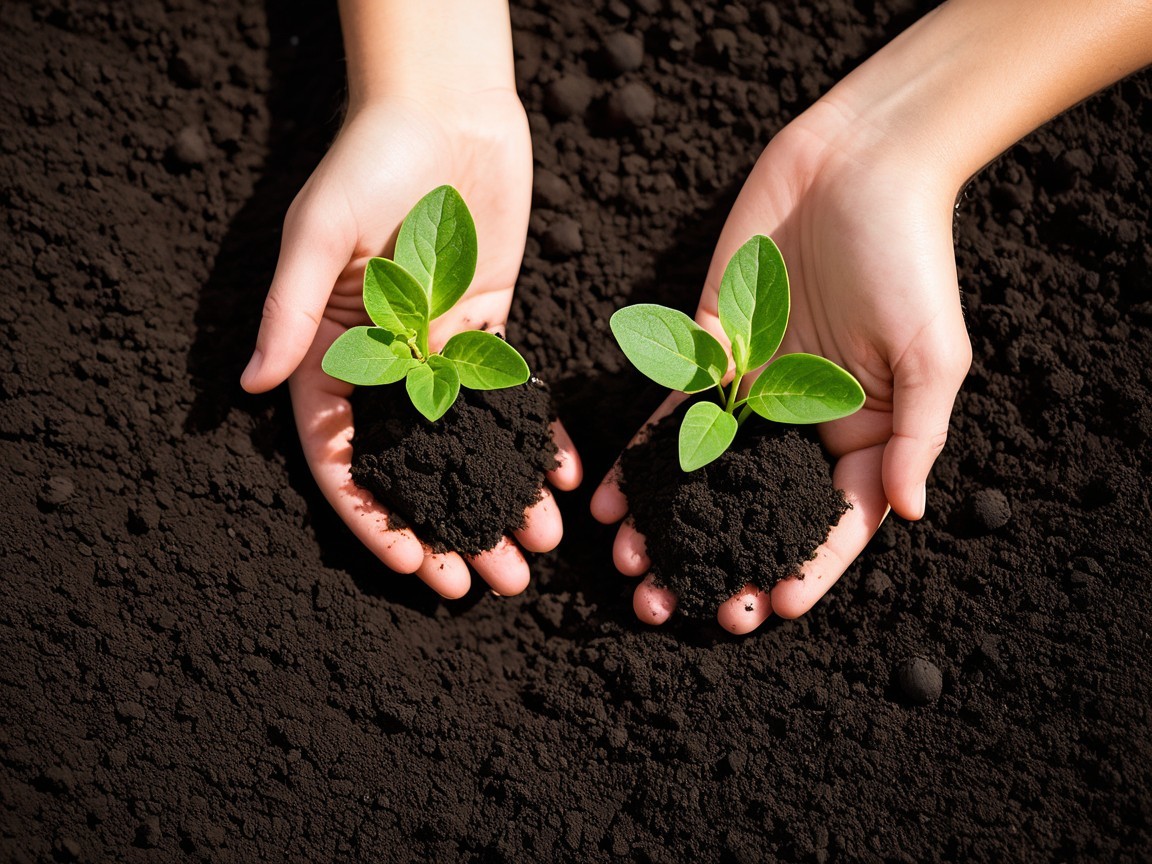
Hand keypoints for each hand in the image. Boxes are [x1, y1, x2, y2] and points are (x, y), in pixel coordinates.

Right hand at [241, 90, 581, 597]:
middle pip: (413, 470)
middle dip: (448, 530)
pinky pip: (511, 403)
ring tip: (534, 555)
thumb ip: (290, 310)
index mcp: (327, 355)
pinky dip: (533, 446)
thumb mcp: (317, 231)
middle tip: (488, 585)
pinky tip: (559, 486)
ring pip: (469, 449)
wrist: (445, 113)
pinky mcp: (487, 332)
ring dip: (498, 503)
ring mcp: (438, 354)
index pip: (343, 458)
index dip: (373, 519)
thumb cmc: (368, 162)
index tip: (413, 564)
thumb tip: (248, 385)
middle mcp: (382, 367)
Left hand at [592, 100, 970, 631]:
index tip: (767, 608)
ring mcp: (751, 390)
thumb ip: (914, 435)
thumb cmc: (910, 258)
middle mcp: (801, 422)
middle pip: (756, 512)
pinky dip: (638, 460)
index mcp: (862, 432)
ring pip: (702, 476)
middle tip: (681, 608)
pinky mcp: (708, 351)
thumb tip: (906, 512)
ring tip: (633, 571)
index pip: (832, 521)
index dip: (805, 569)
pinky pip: (667, 416)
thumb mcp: (931, 355)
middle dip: (720, 563)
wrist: (854, 165)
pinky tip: (609, 500)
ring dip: (668, 525)